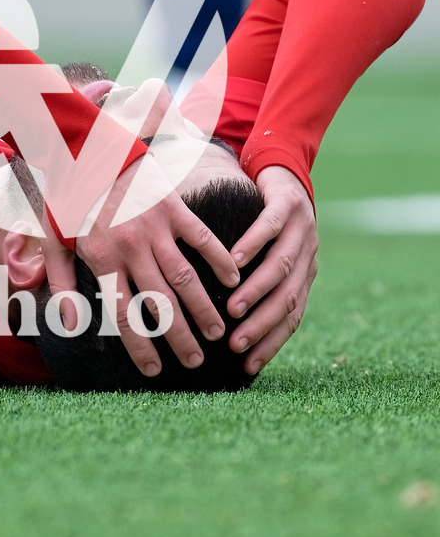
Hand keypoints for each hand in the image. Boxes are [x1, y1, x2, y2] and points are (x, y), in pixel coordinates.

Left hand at [41, 154, 240, 376]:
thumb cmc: (68, 198)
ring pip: (185, 276)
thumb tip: (69, 325)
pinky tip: (233, 280)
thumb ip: (61, 284)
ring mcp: (154, 227)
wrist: (87, 148)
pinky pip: (202, 238)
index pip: (123, 315)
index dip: (140, 347)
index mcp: (101, 260)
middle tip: (197, 362)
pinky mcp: (173, 207)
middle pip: (161, 303)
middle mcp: (131, 248)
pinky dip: (219, 259)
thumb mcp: (54, 241)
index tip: (154, 371)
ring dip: (203, 307)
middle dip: (180, 337)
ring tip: (220, 332)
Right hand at [226, 165, 318, 373]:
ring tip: (233, 309)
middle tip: (235, 345)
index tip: (247, 366)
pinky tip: (233, 260)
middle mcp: (309, 256)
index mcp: (304, 275)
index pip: (292, 318)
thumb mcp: (269, 257)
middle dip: (263, 325)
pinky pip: (271, 227)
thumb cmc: (267, 221)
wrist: (283, 170)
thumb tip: (228, 330)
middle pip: (289, 299)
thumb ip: (258, 287)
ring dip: (257, 291)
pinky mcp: (288, 203)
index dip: (272, 343)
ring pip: (282, 267)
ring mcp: (301, 229)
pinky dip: (253, 245)